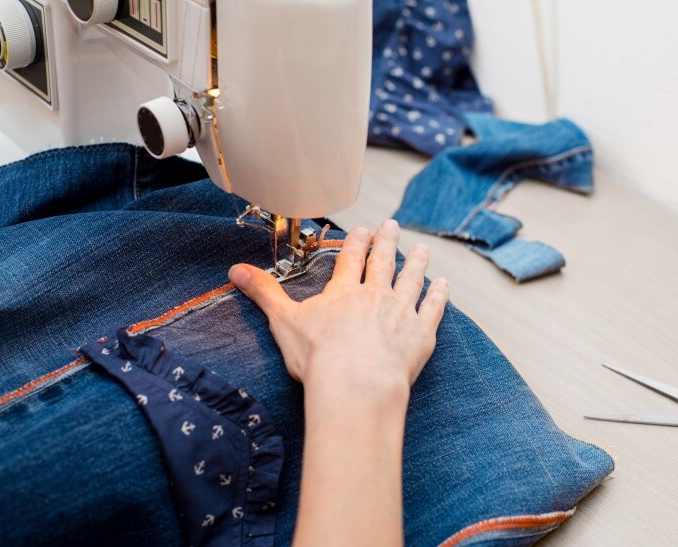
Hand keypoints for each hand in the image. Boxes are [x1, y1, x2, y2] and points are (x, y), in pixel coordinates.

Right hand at [228, 219, 447, 400]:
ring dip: (418, 262)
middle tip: (393, 226)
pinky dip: (439, 296)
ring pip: (412, 280)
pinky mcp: (420, 334)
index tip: (362, 229)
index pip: (351, 259)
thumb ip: (264, 293)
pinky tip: (443, 285)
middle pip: (384, 262)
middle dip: (387, 242)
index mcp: (344, 292)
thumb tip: (234, 270)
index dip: (356, 242)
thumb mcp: (284, 322)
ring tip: (423, 249)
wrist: (356, 386)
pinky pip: (432, 309)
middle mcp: (376, 295)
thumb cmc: (319, 358)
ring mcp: (401, 313)